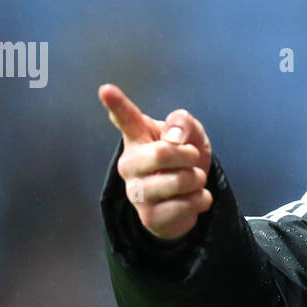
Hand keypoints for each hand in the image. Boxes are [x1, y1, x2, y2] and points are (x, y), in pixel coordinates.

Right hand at [98, 83, 214, 241]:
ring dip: (196, 180)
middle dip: (189, 156)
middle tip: (192, 159)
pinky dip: (200, 200)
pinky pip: (185, 205)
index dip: (116, 104)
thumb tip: (173, 139)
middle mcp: (130, 163)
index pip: (125, 118)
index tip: (106, 89)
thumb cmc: (184, 159)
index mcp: (138, 137)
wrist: (190, 198)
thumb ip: (183, 123)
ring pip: (178, 181)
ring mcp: (136, 192)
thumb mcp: (192, 134)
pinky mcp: (149, 217)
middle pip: (161, 154)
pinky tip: (192, 199)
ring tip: (192, 181)